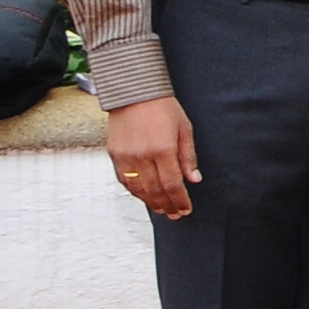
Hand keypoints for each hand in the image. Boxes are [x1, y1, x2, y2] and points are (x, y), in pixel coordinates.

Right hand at [103, 98, 198, 218]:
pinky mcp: (114, 155)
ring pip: (138, 189)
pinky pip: (124, 180)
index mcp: (163, 150)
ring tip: (162, 209)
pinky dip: (135, 191)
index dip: (180, 200)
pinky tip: (144, 196)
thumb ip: (188, 157)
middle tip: (175, 214)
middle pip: (155, 190)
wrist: (134, 93)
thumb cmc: (163, 108)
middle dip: (167, 205)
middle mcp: (142, 156)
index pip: (173, 184)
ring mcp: (126, 157)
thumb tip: (194, 180)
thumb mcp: (184, 129)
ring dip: (150, 202)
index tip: (186, 209)